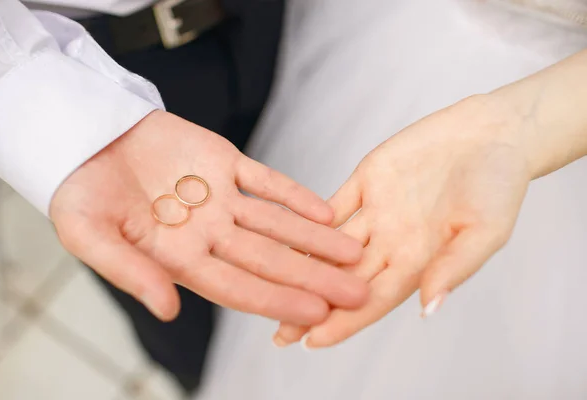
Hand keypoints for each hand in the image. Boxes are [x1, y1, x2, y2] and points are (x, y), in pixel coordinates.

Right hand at [50, 110, 366, 322]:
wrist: (82, 136)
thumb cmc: (77, 191)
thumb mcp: (88, 235)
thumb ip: (130, 272)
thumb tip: (169, 311)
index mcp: (178, 258)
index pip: (237, 286)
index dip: (276, 300)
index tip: (317, 314)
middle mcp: (207, 233)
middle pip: (270, 260)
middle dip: (313, 278)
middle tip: (358, 293)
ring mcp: (219, 198)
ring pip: (277, 223)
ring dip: (315, 238)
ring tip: (354, 252)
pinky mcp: (224, 161)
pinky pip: (266, 180)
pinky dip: (294, 194)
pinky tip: (327, 211)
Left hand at [273, 95, 532, 347]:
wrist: (491, 134)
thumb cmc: (498, 185)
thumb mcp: (486, 230)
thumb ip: (454, 267)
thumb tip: (426, 309)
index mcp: (418, 260)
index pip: (374, 299)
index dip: (344, 321)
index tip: (311, 341)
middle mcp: (391, 242)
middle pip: (343, 280)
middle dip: (311, 304)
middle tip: (277, 330)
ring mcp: (375, 212)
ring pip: (329, 246)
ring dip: (300, 264)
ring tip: (266, 283)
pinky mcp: (366, 181)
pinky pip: (330, 204)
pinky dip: (306, 219)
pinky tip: (280, 232)